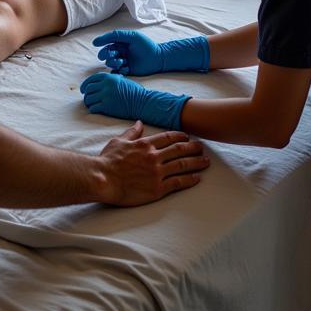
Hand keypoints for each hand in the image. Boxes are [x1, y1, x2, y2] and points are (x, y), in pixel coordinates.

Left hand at [81, 72, 189, 129]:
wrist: (142, 102)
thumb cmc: (134, 92)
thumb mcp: (121, 80)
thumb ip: (110, 80)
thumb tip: (100, 83)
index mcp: (108, 78)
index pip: (91, 79)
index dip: (85, 85)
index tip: (83, 90)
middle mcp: (105, 85)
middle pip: (88, 89)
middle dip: (86, 94)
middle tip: (87, 99)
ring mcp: (105, 96)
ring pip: (89, 99)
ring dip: (88, 102)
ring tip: (91, 105)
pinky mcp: (106, 107)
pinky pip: (93, 108)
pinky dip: (92, 109)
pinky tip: (96, 110)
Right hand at [95, 30, 209, 75]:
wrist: (158, 58)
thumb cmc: (146, 45)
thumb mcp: (131, 36)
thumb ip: (115, 36)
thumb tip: (95, 42)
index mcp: (120, 43)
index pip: (107, 44)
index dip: (102, 45)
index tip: (98, 45)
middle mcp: (120, 52)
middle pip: (106, 55)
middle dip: (106, 55)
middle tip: (112, 56)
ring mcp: (123, 62)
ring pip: (110, 64)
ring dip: (113, 63)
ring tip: (121, 62)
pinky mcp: (127, 71)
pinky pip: (116, 72)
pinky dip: (118, 70)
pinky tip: (126, 68)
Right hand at [95, 122, 209, 205]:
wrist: (104, 178)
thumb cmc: (108, 160)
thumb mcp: (118, 141)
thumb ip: (132, 132)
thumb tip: (139, 123)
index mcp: (145, 144)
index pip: (168, 137)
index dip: (180, 136)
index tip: (187, 137)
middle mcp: (154, 156)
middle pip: (179, 150)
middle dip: (193, 148)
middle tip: (202, 147)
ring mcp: (157, 172)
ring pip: (182, 165)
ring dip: (196, 162)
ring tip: (206, 161)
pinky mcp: (158, 188)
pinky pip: (178, 182)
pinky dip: (190, 179)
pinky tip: (197, 178)